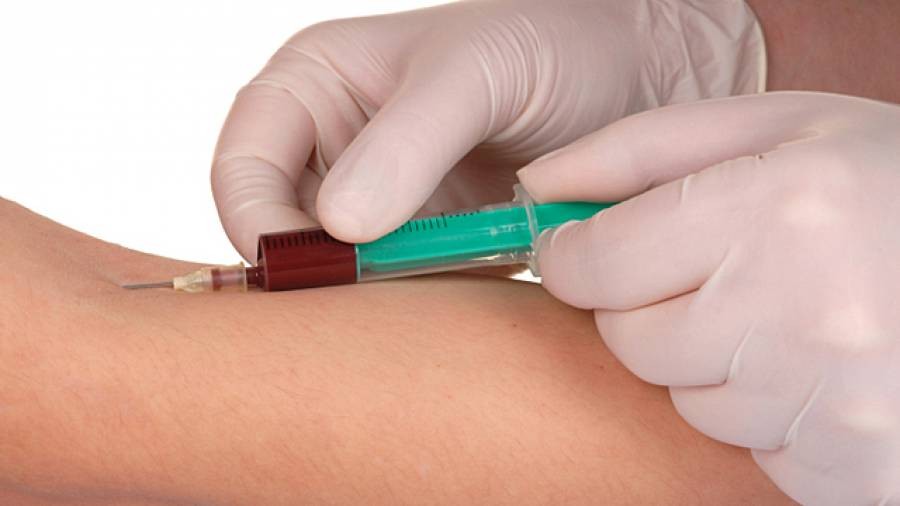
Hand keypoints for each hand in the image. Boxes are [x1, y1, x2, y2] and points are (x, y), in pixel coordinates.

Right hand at [211, 0, 762, 258]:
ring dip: (361, 293)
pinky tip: (441, 302)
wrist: (633, 77)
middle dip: (309, 268)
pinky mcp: (426, 241)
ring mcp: (382, 199)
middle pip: (280, 224)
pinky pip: (394, 285)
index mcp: (317, 85)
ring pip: (336, 265)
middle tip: (355, 301)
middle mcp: (337, 145)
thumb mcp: (476, 73)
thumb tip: (338, 225)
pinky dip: (408, 303)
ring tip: (410, 298)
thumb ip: (408, 140)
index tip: (298, 264)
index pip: (244, 160)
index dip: (254, 216)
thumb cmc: (551, 42)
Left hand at [518, 92, 899, 504]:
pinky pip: (746, 447)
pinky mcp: (848, 472)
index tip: (588, 247)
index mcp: (778, 210)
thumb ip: (640, 151)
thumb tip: (534, 186)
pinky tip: (818, 365)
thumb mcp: (781, 127)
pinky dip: (764, 410)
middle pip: (630, 338)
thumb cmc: (891, 185)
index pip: (594, 265)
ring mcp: (829, 407)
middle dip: (650, 305)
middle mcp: (800, 316)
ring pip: (685, 398)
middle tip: (720, 272)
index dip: (577, 255)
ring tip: (789, 313)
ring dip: (711, 360)